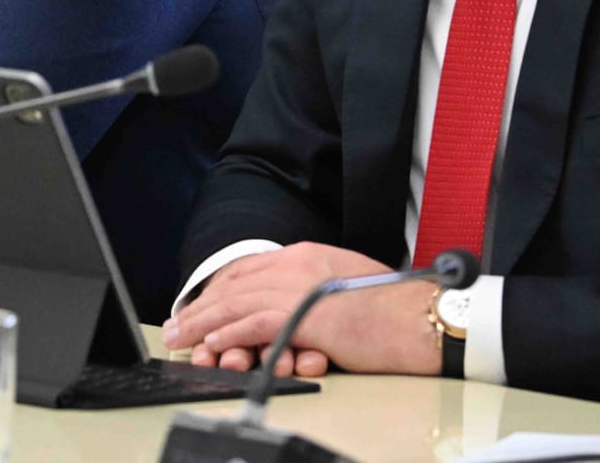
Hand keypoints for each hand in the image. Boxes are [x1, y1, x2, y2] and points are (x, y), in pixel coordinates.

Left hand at [161, 243, 436, 377]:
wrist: (421, 317)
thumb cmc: (393, 308)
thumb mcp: (344, 282)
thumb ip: (313, 284)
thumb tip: (291, 303)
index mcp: (306, 254)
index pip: (246, 269)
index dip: (217, 289)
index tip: (198, 306)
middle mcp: (297, 264)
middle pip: (234, 284)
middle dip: (200, 307)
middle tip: (177, 325)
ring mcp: (300, 287)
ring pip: (237, 304)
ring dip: (204, 324)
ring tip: (183, 338)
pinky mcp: (307, 314)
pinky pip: (256, 323)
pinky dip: (230, 335)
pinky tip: (213, 345)